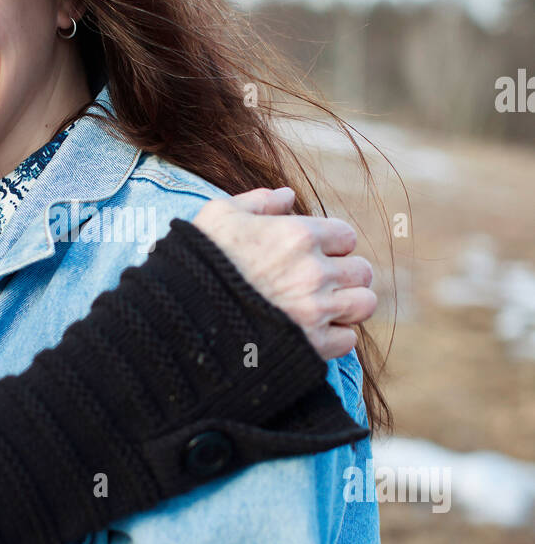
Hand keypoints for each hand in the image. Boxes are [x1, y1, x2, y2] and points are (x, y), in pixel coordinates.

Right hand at [192, 187, 376, 359]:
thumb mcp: (218, 216)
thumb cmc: (196, 263)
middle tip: (320, 284)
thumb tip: (289, 196)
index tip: (313, 255)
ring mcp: (316, 310)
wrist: (180, 319)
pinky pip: (347, 340)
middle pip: (361, 271)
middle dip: (344, 276)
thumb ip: (259, 202)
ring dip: (348, 306)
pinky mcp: (312, 346)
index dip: (331, 245)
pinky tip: (312, 333)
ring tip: (325, 309)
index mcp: (298, 235)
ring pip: (364, 304)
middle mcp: (314, 271)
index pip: (346, 236)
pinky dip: (335, 338)